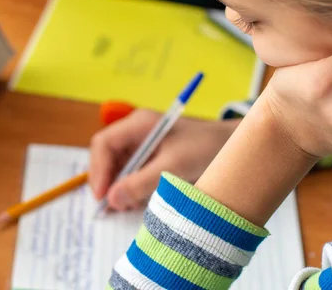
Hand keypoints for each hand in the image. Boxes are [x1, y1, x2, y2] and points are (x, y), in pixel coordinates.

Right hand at [89, 109, 238, 210]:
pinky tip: (139, 200)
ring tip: (127, 206)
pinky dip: (131, 188)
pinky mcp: (152, 157)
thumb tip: (112, 200)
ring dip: (119, 187)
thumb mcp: (174, 167)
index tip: (102, 197)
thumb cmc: (206, 149)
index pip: (104, 144)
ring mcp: (144, 144)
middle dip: (107, 182)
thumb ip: (141, 183)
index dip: (98, 170)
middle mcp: (137, 131)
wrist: (233, 146)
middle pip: (107, 156)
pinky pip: (132, 173)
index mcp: (139, 123)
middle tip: (111, 208)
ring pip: (118, 167)